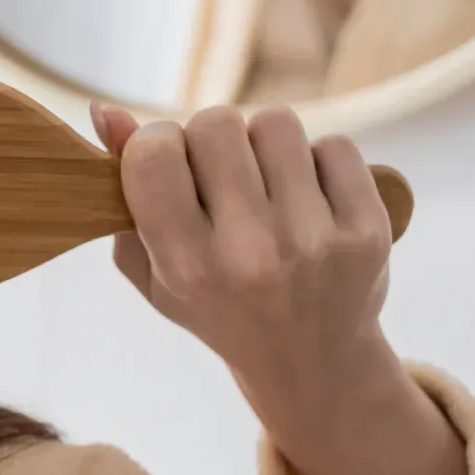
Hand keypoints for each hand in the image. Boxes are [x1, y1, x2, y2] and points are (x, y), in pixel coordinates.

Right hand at [89, 104, 392, 385]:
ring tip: (265, 181)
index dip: (155, 142)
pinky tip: (309, 196)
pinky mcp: (368, 231)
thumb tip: (106, 111)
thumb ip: (121, 192)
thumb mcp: (152, 266)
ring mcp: (314, 242)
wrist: (311, 363)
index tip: (167, 163)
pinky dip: (318, 161)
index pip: (154, 155)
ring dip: (264, 142)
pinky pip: (334, 146)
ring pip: (276, 123)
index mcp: (187, 266)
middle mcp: (250, 254)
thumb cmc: (215, 306)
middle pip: (216, 124)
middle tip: (218, 173)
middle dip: (210, 137)